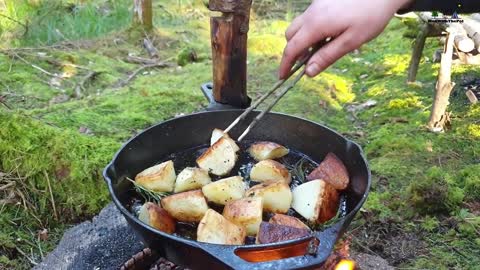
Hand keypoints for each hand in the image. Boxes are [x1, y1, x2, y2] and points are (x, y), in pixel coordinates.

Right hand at [278, 0, 411, 78]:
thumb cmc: (371, 15)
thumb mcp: (351, 41)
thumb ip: (327, 57)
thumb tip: (308, 72)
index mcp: (316, 25)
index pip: (292, 48)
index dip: (285, 64)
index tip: (283, 77)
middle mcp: (311, 13)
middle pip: (290, 35)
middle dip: (293, 52)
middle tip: (306, 65)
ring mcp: (316, 5)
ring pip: (299, 26)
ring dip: (303, 41)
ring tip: (322, 50)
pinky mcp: (323, 1)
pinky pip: (309, 18)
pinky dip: (311, 31)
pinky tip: (329, 35)